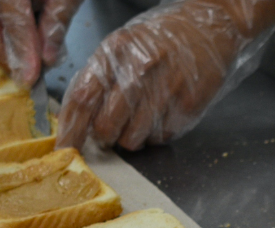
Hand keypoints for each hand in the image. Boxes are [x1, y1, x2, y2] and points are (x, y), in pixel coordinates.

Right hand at [0, 0, 84, 85]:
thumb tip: (47, 58)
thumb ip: (57, 21)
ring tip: (37, 57)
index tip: (33, 78)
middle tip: (35, 75)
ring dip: (13, 53)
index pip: (14, 21)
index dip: (24, 53)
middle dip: (13, 62)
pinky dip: (11, 39)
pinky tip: (31, 41)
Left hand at [56, 0, 274, 150]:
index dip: (70, 130)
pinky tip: (162, 112)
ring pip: (132, 140)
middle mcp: (139, 68)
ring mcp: (165, 88)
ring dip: (131, 137)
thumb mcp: (121, 47)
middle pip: (105, 127)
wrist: (210, 29)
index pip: (82, 98)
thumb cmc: (159, 42)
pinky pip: (159, 139)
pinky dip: (155, 134)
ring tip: (141, 116)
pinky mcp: (187, 105)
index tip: (64, 150)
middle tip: (112, 128)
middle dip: (105, 136)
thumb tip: (74, 120)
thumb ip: (97, 78)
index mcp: (115, 50)